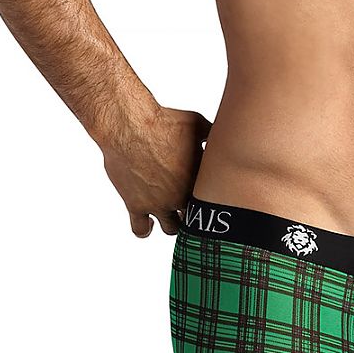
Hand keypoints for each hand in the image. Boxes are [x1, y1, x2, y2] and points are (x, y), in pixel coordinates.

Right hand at [100, 105, 211, 237]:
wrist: (131, 126)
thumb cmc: (163, 121)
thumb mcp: (197, 124)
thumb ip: (211, 134)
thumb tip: (222, 132)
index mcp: (197, 179)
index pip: (213, 200)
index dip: (211, 198)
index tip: (207, 193)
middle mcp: (179, 196)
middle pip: (195, 218)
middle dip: (195, 213)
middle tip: (191, 205)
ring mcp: (157, 203)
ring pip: (171, 229)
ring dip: (173, 223)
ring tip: (173, 215)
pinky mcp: (136, 205)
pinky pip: (141, 230)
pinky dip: (145, 230)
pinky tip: (148, 222)